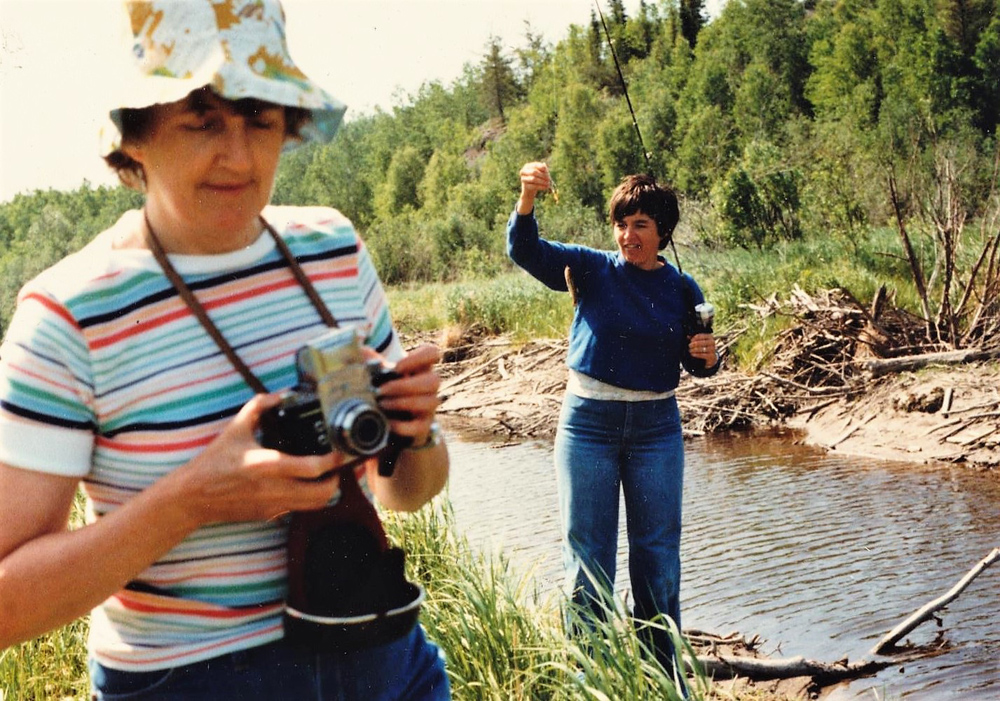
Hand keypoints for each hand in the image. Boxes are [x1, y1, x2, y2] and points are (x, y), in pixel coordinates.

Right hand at [176, 393, 342, 524]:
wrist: (193, 496)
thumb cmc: (215, 461)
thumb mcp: (235, 428)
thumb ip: (259, 407)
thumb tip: (279, 396)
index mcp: (268, 465)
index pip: (314, 468)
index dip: (333, 461)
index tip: (340, 452)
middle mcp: (275, 489)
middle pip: (323, 494)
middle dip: (336, 480)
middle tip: (335, 467)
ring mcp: (273, 506)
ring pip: (314, 506)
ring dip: (325, 492)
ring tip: (323, 477)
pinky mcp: (269, 515)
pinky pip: (297, 509)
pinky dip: (305, 499)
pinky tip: (300, 485)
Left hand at [370, 344, 442, 445]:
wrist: (389, 419)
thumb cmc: (386, 389)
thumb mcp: (379, 374)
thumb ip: (372, 362)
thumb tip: (362, 351)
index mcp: (420, 367)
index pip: (432, 353)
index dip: (419, 358)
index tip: (397, 367)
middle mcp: (429, 385)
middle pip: (434, 380)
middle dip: (405, 385)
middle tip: (382, 390)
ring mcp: (429, 406)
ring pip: (431, 402)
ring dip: (404, 403)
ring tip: (382, 404)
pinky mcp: (424, 425)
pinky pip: (421, 426)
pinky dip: (404, 426)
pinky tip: (388, 422)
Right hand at [517, 162, 554, 213]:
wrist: (530, 192)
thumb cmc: (537, 181)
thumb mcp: (541, 174)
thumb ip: (543, 170)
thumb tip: (545, 166)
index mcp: (527, 166)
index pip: (536, 165)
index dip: (543, 169)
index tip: (548, 172)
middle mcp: (523, 171)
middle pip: (535, 172)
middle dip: (543, 176)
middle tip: (550, 180)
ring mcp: (523, 179)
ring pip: (534, 178)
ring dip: (542, 181)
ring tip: (549, 184)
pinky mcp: (525, 187)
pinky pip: (534, 186)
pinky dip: (541, 187)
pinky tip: (546, 188)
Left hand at [688, 333, 717, 365]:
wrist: (712, 356)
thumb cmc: (705, 347)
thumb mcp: (701, 341)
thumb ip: (695, 338)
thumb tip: (688, 336)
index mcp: (709, 336)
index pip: (699, 336)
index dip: (693, 338)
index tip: (690, 341)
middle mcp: (712, 342)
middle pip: (700, 342)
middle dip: (693, 344)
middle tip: (689, 346)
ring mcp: (712, 349)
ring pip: (701, 349)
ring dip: (694, 350)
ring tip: (690, 350)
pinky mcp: (711, 356)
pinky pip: (703, 355)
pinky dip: (697, 354)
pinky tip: (693, 354)